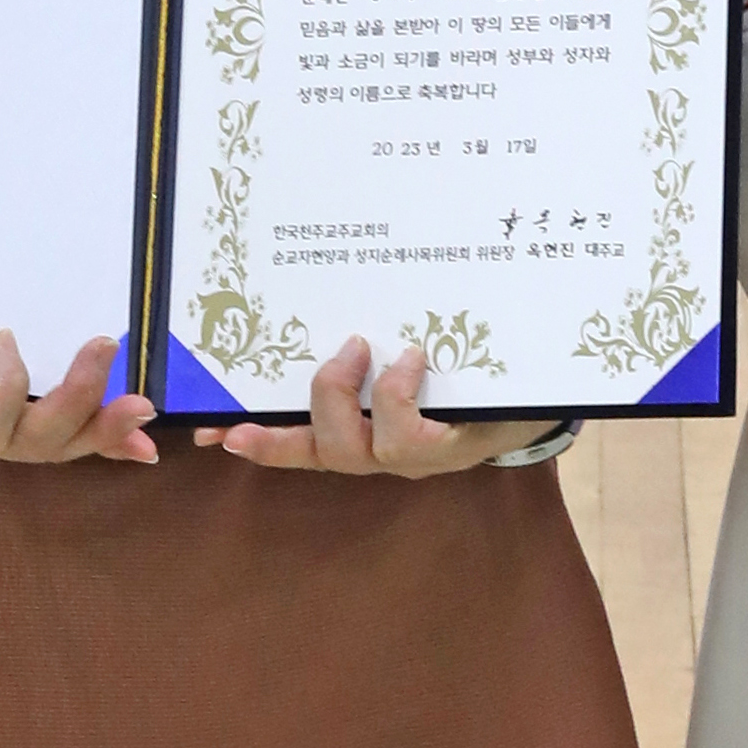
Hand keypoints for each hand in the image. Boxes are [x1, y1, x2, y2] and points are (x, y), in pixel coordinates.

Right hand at [217, 337, 538, 483]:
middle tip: (289, 375)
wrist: (539, 391)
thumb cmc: (464, 369)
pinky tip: (411, 358)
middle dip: (283, 431)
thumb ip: (365, 338)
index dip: (254, 441)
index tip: (208, 431)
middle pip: (319, 454)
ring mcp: (416, 456)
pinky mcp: (452, 450)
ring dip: (343, 398)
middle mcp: (382, 451)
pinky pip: (406, 436)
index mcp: (362, 430)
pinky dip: (398, 394)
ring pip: (356, 452)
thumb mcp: (409, 351)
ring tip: (356, 348)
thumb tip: (311, 291)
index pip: (297, 443)